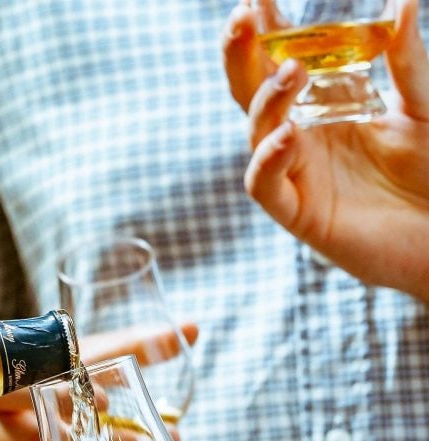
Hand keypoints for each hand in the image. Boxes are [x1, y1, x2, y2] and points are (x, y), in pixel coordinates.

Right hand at [224, 0, 428, 302]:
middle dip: (239, 55)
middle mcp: (299, 136)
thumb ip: (407, 61)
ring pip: (255, 132)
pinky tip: (288, 136)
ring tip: (291, 71)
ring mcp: (294, 173)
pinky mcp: (298, 212)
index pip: (279, 61)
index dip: (265, 30)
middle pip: (250, 93)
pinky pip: (264, 185)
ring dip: (266, 99)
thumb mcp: (426, 107)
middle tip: (245, 15)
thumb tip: (402, 2)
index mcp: (322, 107)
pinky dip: (269, 159)